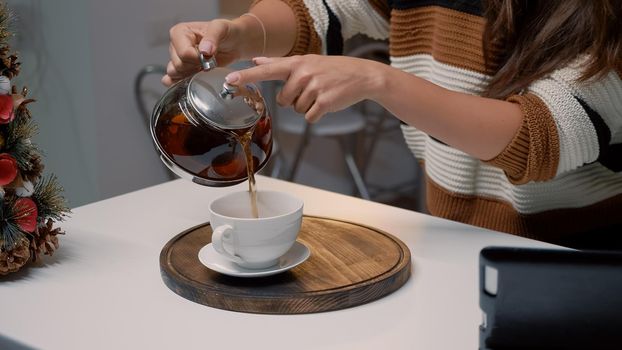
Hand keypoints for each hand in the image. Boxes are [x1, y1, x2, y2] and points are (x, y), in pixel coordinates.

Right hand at [162, 19, 256, 85]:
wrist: (234, 42)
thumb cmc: (226, 32)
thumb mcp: (221, 28)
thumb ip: (212, 37)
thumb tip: (204, 50)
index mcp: (180, 32)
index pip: (183, 53)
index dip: (197, 59)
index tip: (209, 56)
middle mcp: (176, 44)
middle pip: (178, 65)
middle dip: (195, 66)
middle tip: (208, 61)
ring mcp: (178, 57)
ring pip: (176, 73)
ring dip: (192, 74)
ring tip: (204, 66)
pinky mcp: (182, 69)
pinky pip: (174, 79)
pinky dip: (183, 81)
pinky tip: (194, 77)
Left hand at [225, 55, 387, 121]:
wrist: (361, 75)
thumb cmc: (331, 69)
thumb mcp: (306, 61)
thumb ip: (278, 63)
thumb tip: (256, 59)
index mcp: (296, 64)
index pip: (267, 70)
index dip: (247, 77)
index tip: (229, 80)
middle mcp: (303, 74)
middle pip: (282, 100)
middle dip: (294, 100)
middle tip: (310, 90)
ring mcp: (314, 88)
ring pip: (296, 110)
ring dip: (307, 106)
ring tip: (320, 94)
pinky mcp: (324, 103)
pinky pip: (309, 117)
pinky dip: (317, 115)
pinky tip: (326, 103)